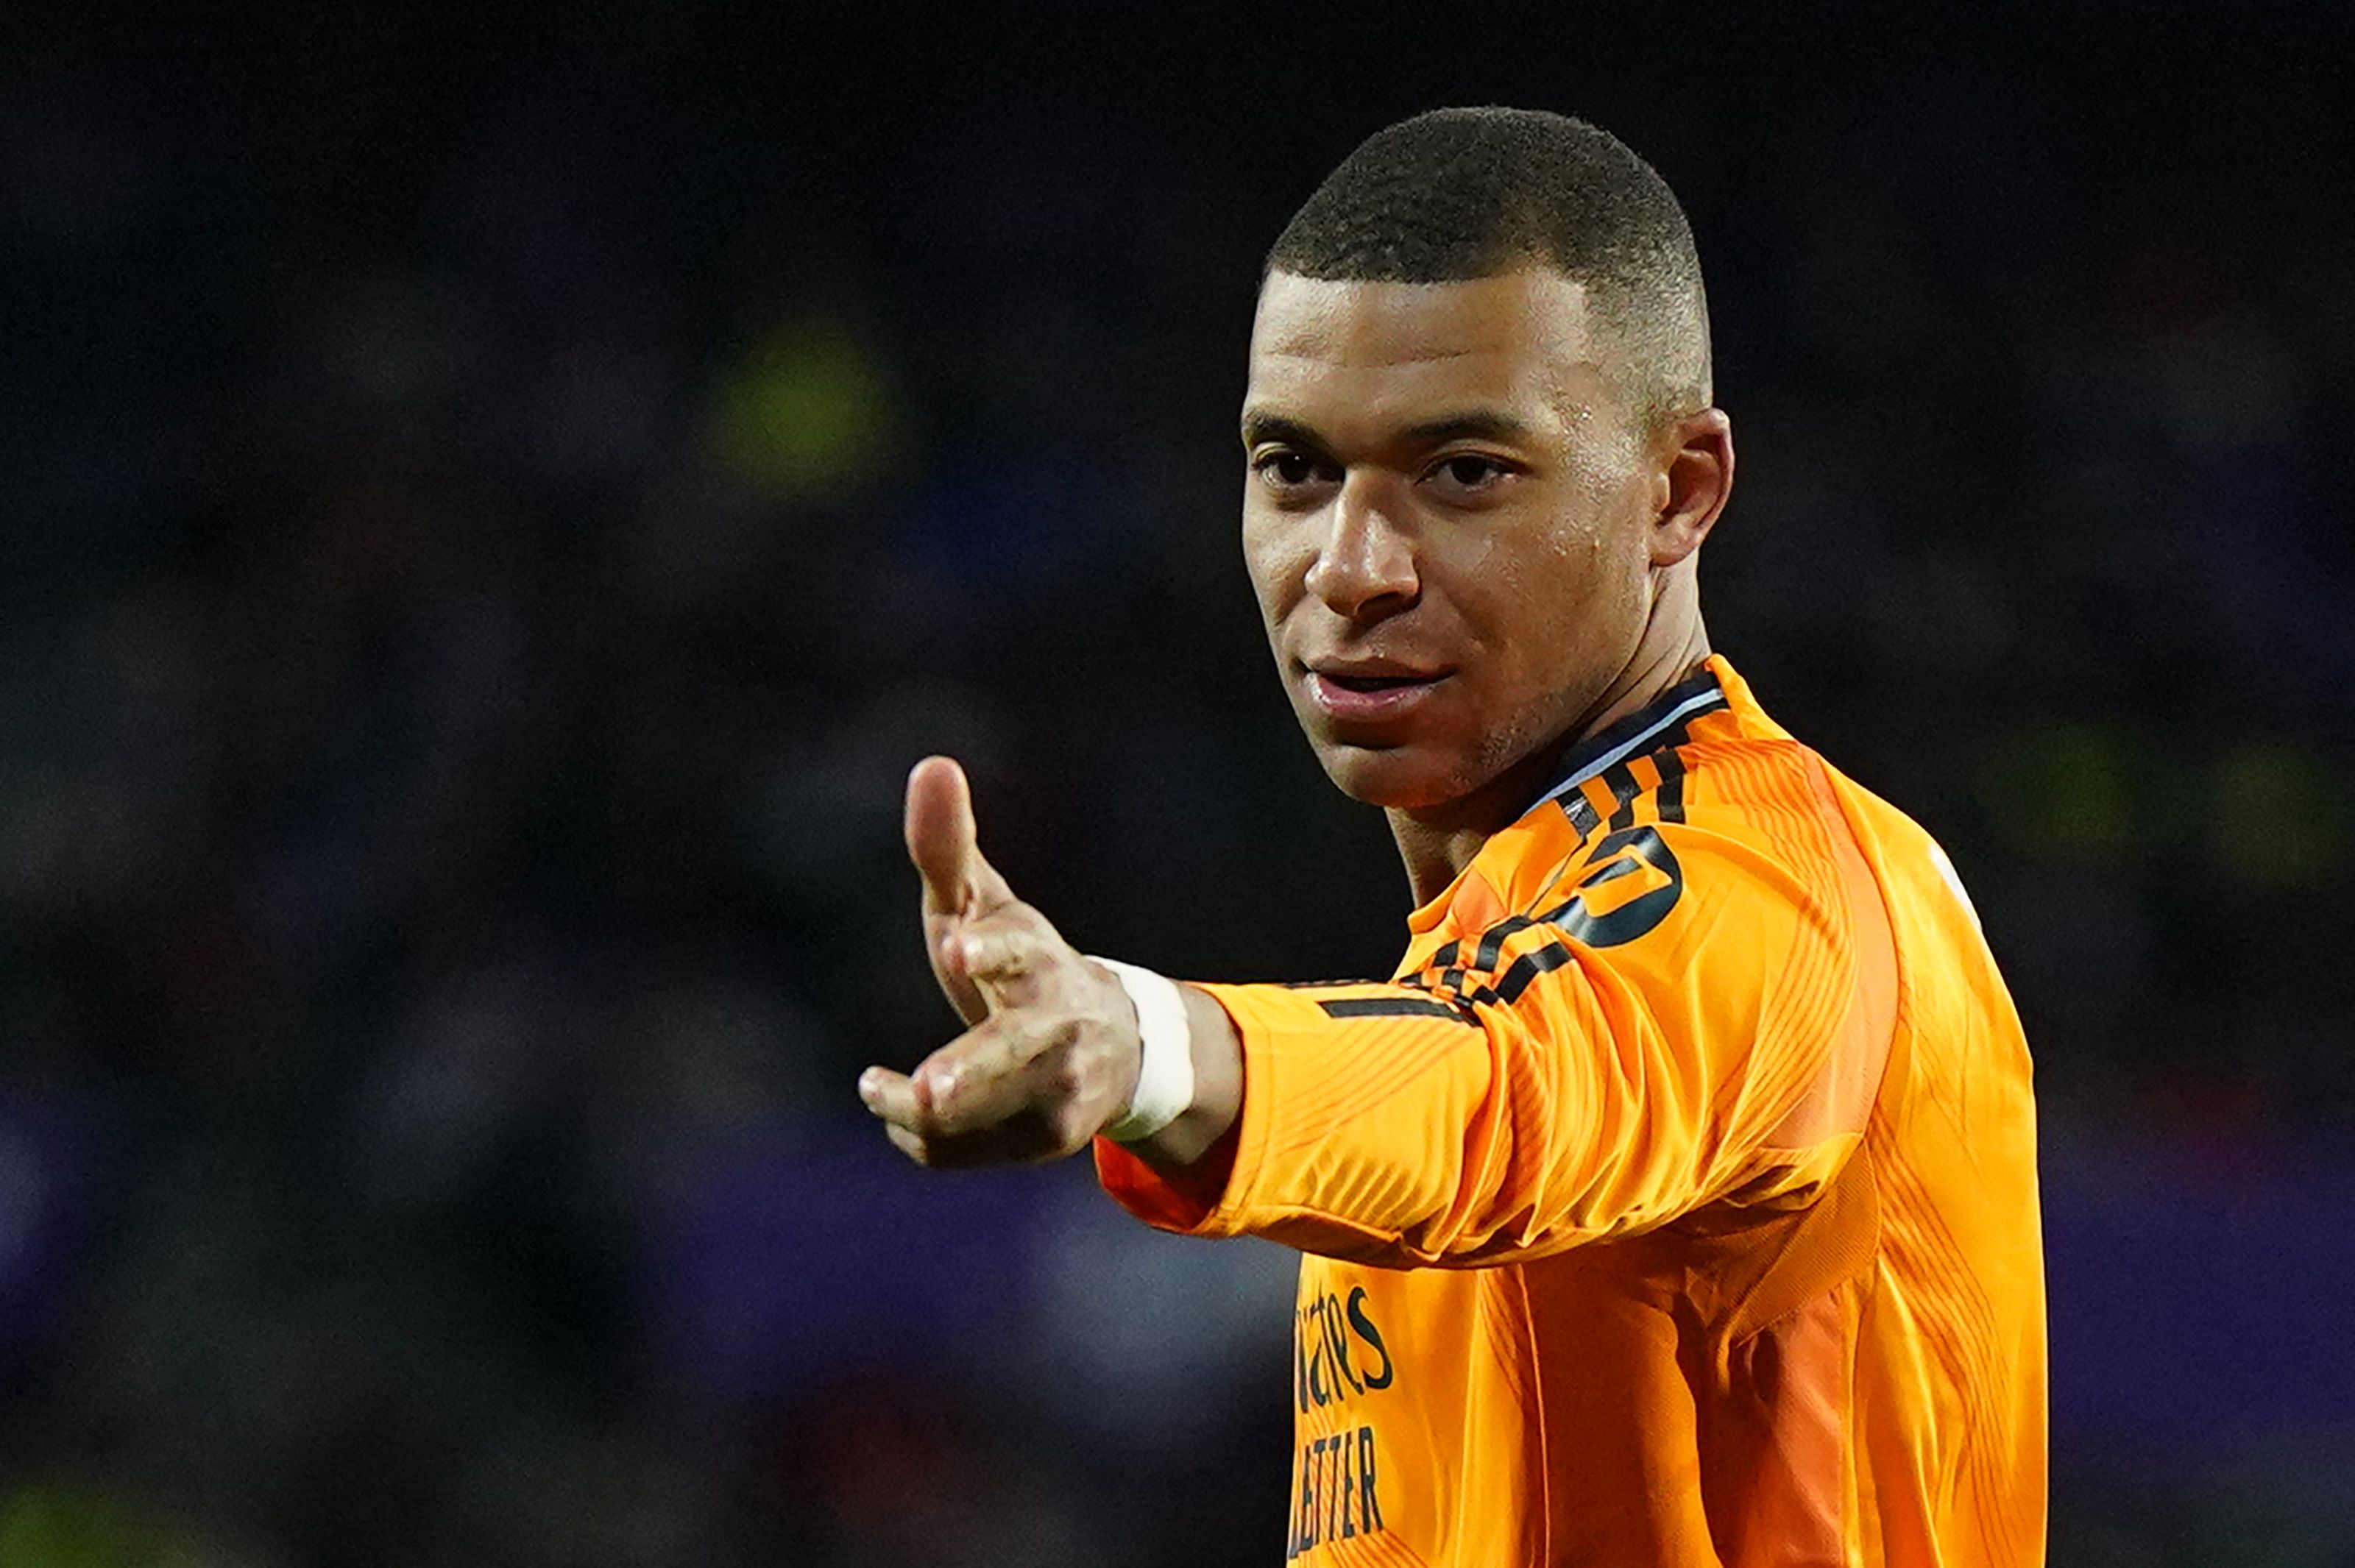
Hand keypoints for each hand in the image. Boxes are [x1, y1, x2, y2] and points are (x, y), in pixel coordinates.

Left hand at [857, 756, 1146, 1166]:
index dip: (988, 951)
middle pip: (1016, 1055)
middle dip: (973, 1073)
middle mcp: (1060, 1029)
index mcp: (1043, 961)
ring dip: (924, 1113)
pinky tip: (899, 1112)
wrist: (1115, 1047)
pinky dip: (921, 1136)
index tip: (957, 947)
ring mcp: (1059, 1091)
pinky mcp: (1043, 1140)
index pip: (1019, 952)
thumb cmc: (1025, 963)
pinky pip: (964, 1151)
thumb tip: (932, 762)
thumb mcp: (986, 904)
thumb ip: (948, 845)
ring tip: (879, 1091)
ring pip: (986, 1116)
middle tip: (927, 1091)